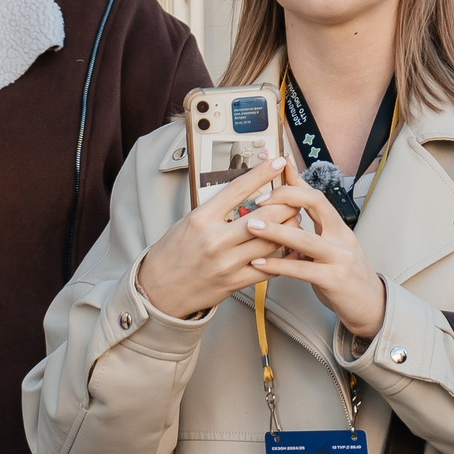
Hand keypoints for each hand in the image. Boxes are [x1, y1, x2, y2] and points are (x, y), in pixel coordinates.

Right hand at [135, 159, 290, 318]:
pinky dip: (283, 257)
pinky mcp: (235, 282)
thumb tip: (243, 194)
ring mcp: (227, 263)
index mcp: (201, 219)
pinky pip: (268, 268)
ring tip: (295, 220)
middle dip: (286, 204)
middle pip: (264, 216)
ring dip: (288, 229)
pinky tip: (291, 249)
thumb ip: (215, 210)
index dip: (262, 173)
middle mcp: (216, 240)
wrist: (157, 291)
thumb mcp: (188, 222)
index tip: (278, 163)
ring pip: (271, 241)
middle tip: (296, 196)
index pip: (238, 189)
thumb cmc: (172, 254)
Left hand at [246, 163, 390, 340]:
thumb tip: (287, 216)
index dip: (295, 181)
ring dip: (276, 231)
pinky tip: (259, 262)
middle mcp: (342, 237)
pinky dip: (279, 265)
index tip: (275, 172)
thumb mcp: (332, 248)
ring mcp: (340, 258)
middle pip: (315, 203)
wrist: (372, 306)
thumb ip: (312, 232)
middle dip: (285, 196)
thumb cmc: (346, 277)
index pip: (316, 195)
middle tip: (258, 199)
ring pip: (306, 238)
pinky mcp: (334, 280)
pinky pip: (302, 270)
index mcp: (339, 227)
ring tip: (252, 226)